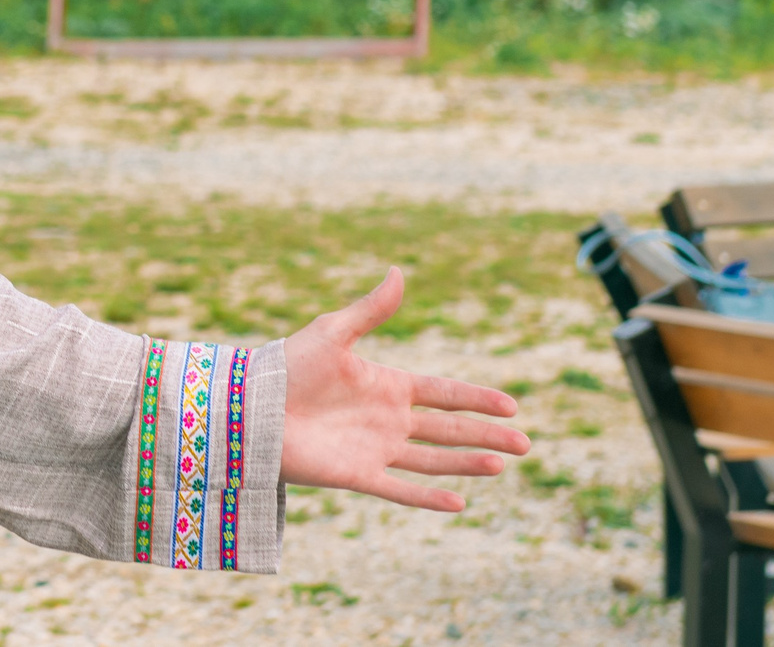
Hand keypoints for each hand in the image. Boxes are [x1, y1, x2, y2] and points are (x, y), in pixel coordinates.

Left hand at [277, 269, 529, 510]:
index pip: (442, 393)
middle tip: (526, 444)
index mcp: (385, 385)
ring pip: (432, 459)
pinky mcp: (357, 474)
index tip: (512, 405)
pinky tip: (460, 502)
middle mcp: (386, 419)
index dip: (476, 398)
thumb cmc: (285, 366)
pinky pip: (399, 489)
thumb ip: (370, 310)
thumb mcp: (332, 333)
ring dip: (466, 463)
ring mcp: (374, 448)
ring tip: (502, 466)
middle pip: (447, 429)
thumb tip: (398, 270)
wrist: (248, 406)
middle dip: (486, 436)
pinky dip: (428, 496)